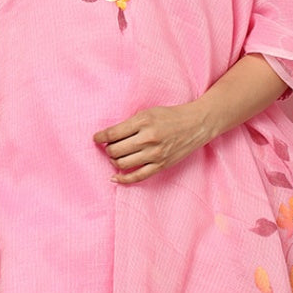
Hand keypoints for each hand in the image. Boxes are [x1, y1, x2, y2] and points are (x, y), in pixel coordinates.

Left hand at [93, 102, 211, 184]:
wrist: (196, 124)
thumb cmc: (171, 116)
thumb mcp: (148, 112)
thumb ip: (130, 123)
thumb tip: (109, 136)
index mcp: (143, 122)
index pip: (112, 133)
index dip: (100, 137)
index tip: (96, 138)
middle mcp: (148, 138)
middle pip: (115, 150)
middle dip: (107, 149)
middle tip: (108, 147)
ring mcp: (154, 154)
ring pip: (122, 164)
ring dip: (114, 161)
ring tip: (115, 157)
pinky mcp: (160, 165)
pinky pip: (137, 177)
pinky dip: (123, 179)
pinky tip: (115, 178)